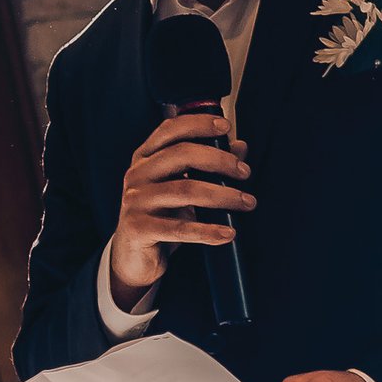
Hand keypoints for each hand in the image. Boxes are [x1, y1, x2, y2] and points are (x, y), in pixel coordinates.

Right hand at [107, 114, 253, 308]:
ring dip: (223, 195)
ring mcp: (135, 201)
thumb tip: (240, 147)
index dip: (199, 124)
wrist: (134, 257)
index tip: (226, 127)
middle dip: (220, 160)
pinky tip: (228, 233)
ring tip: (247, 202)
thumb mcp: (183, 187)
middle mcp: (137, 175)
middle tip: (245, 173)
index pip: (170, 130)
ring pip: (185, 190)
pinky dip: (208, 231)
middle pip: (181, 154)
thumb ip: (208, 166)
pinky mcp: (138, 228)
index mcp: (145, 158)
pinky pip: (179, 229)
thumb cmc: (162, 216)